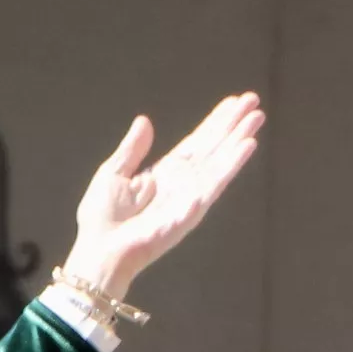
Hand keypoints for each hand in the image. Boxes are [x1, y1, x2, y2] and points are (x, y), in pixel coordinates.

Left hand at [63, 93, 261, 301]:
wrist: (98, 250)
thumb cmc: (101, 218)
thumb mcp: (113, 173)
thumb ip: (132, 149)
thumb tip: (145, 120)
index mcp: (165, 172)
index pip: (197, 142)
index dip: (215, 122)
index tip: (235, 102)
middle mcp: (182, 183)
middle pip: (213, 149)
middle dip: (233, 127)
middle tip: (254, 102)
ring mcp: (188, 199)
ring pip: (218, 165)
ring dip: (237, 144)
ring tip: (254, 123)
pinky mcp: (188, 215)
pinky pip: (209, 189)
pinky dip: (226, 170)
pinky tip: (243, 151)